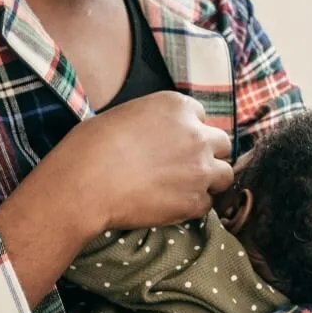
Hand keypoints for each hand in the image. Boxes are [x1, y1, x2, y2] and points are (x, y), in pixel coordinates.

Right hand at [0, 92, 231, 308]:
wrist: (86, 182)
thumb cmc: (92, 146)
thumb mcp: (124, 115)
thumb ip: (153, 122)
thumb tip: (155, 135)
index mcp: (178, 106)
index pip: (201, 116)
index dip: (189, 131)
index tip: (176, 143)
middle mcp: (196, 134)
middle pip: (222, 144)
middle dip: (208, 154)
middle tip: (186, 167)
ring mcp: (200, 169)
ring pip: (225, 175)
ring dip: (210, 181)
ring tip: (186, 189)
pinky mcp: (194, 201)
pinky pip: (208, 204)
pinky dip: (195, 206)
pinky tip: (173, 206)